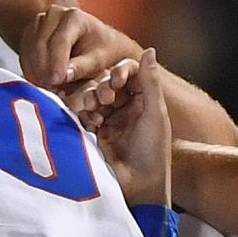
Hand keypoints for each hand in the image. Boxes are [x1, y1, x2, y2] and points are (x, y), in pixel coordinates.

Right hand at [18, 3, 140, 94]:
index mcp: (74, 17)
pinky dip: (31, 71)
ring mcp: (39, 23)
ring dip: (36, 72)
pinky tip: (41, 83)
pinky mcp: (30, 34)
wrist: (95, 42)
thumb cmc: (100, 50)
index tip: (56, 82)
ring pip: (30, 50)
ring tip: (49, 89)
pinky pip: (25, 55)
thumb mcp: (98, 60)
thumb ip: (81, 68)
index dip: (56, 63)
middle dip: (44, 70)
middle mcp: (54, 15)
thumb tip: (63, 77)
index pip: (60, 41)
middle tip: (51, 90)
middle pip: (41, 44)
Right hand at [87, 53, 173, 205]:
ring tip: (95, 111)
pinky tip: (91, 123)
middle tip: (106, 99)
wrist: (138, 186)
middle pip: (107, 82)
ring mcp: (109, 119)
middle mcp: (126, 106)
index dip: (120, 72)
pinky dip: (84, 114)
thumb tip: (150, 50)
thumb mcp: (154, 114)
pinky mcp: (94, 132)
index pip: (129, 72)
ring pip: (92, 96)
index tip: (116, 81)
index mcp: (144, 99)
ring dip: (91, 99)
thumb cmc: (152, 151)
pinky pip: (83, 114)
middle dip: (103, 87)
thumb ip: (150, 82)